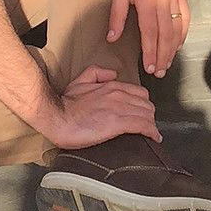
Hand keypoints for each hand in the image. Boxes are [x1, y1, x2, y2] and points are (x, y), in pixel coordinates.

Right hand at [44, 65, 161, 149]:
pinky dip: (152, 132)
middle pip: (147, 104)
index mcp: (111, 86)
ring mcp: (120, 108)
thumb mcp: (79, 81)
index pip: (140, 93)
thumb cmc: (65, 104)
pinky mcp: (118, 123)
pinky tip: (154, 138)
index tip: (143, 114)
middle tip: (148, 125)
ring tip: (151, 133)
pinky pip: (143, 125)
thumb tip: (112, 74)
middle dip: (149, 115)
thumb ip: (97, 73)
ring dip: (151, 124)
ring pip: (148, 114)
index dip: (143, 105)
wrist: (56, 116)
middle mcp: (119, 95)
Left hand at [106, 0, 190, 77]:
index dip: (151, 51)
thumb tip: (112, 38)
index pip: (151, 32)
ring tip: (168, 63)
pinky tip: (178, 44)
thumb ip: (117, 15)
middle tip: (159, 72)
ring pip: (177, 27)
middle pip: (166, 34)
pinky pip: (186, 16)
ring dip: (173, 48)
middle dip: (163, 55)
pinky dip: (183, 32)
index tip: (150, 66)